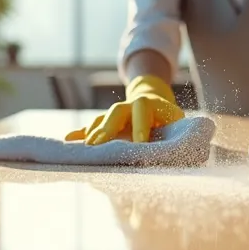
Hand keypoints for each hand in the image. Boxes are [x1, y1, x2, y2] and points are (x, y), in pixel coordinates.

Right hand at [65, 75, 184, 144]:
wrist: (155, 98)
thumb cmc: (170, 119)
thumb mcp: (178, 122)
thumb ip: (177, 133)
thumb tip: (180, 152)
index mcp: (151, 104)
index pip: (143, 109)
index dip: (141, 125)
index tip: (139, 144)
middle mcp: (130, 105)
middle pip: (116, 111)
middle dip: (108, 128)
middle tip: (99, 144)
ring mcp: (117, 112)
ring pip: (103, 118)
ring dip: (94, 132)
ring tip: (87, 146)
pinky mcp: (107, 120)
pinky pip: (91, 125)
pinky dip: (80, 132)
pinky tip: (68, 139)